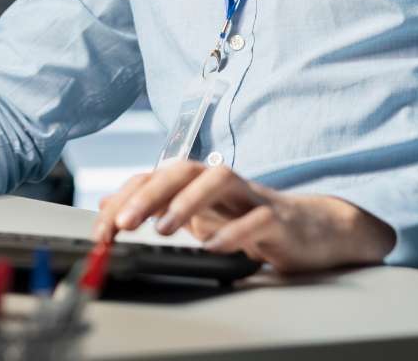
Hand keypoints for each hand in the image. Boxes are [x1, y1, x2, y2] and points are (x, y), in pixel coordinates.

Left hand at [94, 161, 393, 273]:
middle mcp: (224, 184)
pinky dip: (235, 231)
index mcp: (200, 183)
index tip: (103, 227)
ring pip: (220, 179)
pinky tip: (213, 248)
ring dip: (187, 201)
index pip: (157, 176)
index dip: (126, 197)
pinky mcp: (280, 220)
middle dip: (149, 192)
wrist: (314, 231)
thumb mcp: (200, 217)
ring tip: (163, 229)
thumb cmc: (252, 222)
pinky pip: (258, 218)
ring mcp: (253, 198)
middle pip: (183, 169)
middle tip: (123, 222)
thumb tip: (108, 205)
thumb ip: (158, 208)